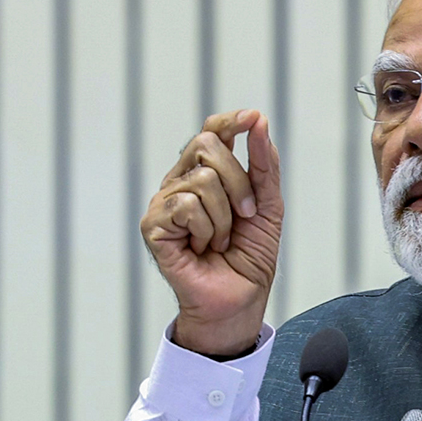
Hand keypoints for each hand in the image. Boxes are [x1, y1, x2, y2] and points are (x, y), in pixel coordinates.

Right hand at [142, 109, 283, 355]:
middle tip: (246, 215)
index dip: (230, 121)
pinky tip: (203, 248)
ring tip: (220, 241)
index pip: (211, 132)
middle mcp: (180, 183)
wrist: (240, 301)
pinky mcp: (154, 226)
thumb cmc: (249, 258)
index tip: (253, 118)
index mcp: (204, 174)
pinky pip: (186, 205)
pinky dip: (206, 229)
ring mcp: (164, 203)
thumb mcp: (267, 206)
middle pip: (206, 144)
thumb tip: (259, 121)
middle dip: (239, 181)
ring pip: (201, 179)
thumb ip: (264, 165)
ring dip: (224, 216)